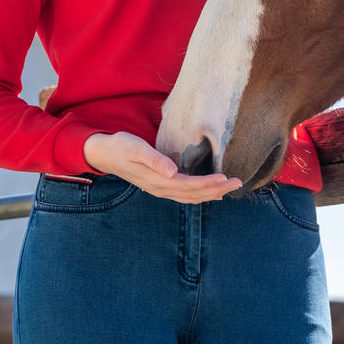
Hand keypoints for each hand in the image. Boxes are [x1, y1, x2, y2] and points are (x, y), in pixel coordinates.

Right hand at [82, 131, 242, 203]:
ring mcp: (160, 189)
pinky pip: (184, 195)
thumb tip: (173, 172)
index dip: (207, 183)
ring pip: (190, 197)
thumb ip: (155, 160)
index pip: (188, 185)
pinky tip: (210, 192)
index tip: (225, 178)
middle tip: (238, 182)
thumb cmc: (121, 146)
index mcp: (156, 181)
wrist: (105, 153)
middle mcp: (160, 189)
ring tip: (229, 188)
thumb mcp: (136, 148)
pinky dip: (200, 194)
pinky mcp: (160, 185)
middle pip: (193, 194)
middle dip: (217, 189)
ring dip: (211, 193)